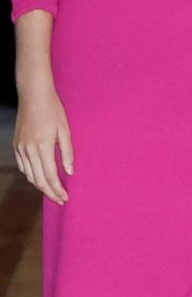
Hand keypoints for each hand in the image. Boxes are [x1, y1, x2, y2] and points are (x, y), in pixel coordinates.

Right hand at [13, 70, 71, 204]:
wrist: (33, 96)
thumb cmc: (53, 111)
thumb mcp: (66, 130)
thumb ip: (68, 153)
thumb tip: (70, 172)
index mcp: (43, 147)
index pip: (50, 176)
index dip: (57, 189)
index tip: (66, 198)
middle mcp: (29, 150)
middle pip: (38, 180)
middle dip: (50, 192)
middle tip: (60, 200)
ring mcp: (20, 148)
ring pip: (29, 175)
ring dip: (40, 186)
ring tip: (52, 191)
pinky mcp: (16, 145)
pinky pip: (23, 166)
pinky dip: (31, 175)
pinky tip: (40, 177)